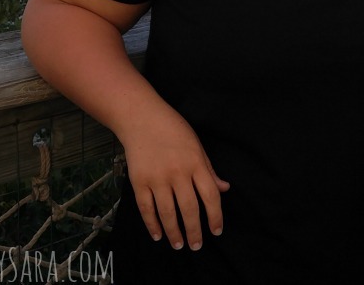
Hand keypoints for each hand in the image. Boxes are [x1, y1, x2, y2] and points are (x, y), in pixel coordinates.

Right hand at [124, 101, 229, 250]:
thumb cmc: (173, 129)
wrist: (142, 118)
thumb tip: (224, 189)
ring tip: (179, 245)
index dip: (215, 217)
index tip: (217, 231)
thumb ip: (209, 170)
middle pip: (189, 209)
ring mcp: (157, 178)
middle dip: (194, 231)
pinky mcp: (139, 181)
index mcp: (196, 162)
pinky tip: (158, 235)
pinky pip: (146, 209)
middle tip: (197, 245)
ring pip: (168, 213)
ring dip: (174, 233)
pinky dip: (152, 224)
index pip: (210, 196)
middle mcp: (178, 172)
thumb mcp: (196, 145)